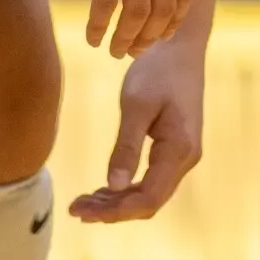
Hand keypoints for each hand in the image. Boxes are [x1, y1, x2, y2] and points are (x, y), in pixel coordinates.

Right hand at [6, 0, 195, 58]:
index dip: (175, 19)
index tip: (160, 34)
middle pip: (164, 8)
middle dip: (150, 37)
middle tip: (133, 52)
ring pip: (138, 12)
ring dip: (126, 39)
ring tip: (113, 51)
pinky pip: (106, 2)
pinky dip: (100, 26)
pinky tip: (92, 37)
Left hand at [70, 0, 216, 223]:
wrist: (180, 46)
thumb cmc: (158, 70)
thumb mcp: (137, 104)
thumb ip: (126, 146)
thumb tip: (114, 187)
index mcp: (179, 149)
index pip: (148, 198)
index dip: (115, 212)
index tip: (81, 211)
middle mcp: (185, 159)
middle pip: (149, 201)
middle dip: (112, 210)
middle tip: (74, 208)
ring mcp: (182, 155)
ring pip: (149, 193)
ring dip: (117, 202)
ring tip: (81, 202)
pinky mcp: (173, 149)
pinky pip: (151, 180)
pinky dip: (126, 188)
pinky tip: (102, 188)